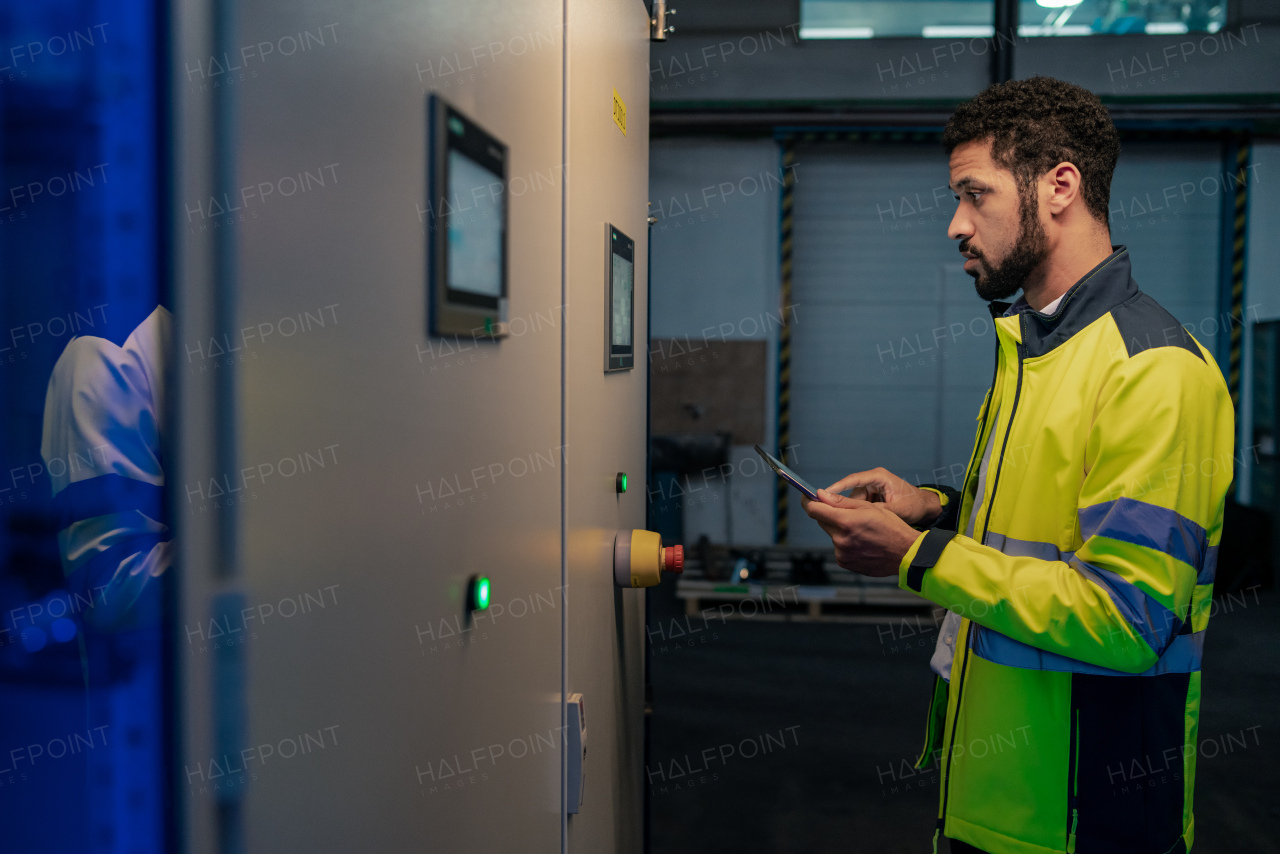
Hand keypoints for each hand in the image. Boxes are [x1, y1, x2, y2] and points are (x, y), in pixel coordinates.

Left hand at [801, 489, 921, 576]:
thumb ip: (841, 502)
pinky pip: (838, 547)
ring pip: (832, 534)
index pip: (814, 510)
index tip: (807, 496)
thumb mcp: (868, 508)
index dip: (808, 501)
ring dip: (840, 530)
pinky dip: (845, 542)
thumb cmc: (891, 527)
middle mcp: (840, 539)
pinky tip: (862, 542)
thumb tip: (820, 495)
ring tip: (862, 531)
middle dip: (829, 514)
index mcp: (845, 522)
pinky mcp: (844, 562)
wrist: (905, 554)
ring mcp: (841, 553)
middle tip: (847, 513)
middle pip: (822, 521)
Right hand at [823, 467, 941, 526]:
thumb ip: (876, 510)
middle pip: (853, 494)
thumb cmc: (914, 505)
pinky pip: (861, 506)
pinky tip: (870, 524)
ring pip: (855, 502)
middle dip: (853, 508)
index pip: (853, 480)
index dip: (838, 487)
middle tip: (855, 522)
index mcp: (879, 477)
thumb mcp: (897, 509)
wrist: (925, 507)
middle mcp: (873, 480)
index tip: (824, 495)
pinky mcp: (872, 497)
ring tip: (871, 524)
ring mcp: (872, 488)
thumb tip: (857, 514)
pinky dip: (864, 515)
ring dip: (860, 513)